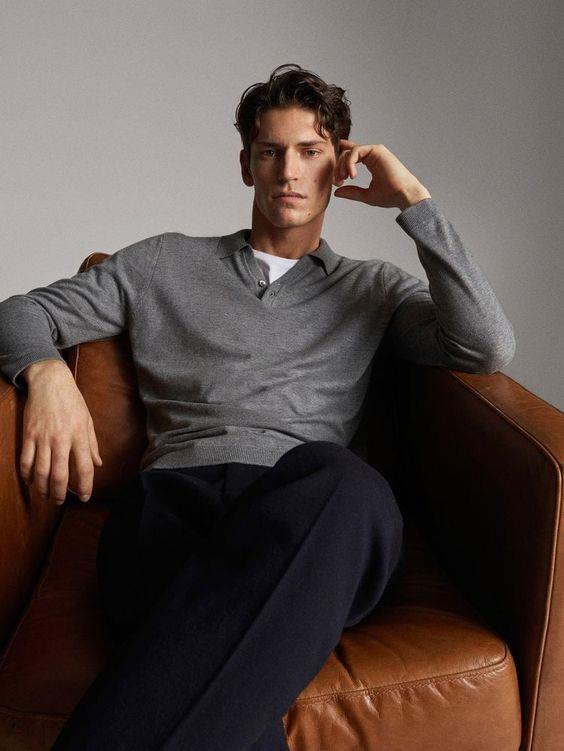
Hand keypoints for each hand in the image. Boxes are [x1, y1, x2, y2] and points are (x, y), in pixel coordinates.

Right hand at [20, 360, 102, 504]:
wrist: (51, 382)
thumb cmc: (73, 401)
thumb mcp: (88, 420)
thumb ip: (92, 444)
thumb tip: (98, 464)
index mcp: (80, 436)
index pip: (84, 468)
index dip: (85, 486)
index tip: (84, 497)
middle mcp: (62, 439)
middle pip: (60, 475)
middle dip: (60, 493)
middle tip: (60, 502)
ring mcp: (43, 438)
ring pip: (41, 471)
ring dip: (43, 488)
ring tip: (45, 496)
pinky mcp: (29, 435)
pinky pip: (26, 460)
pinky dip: (27, 475)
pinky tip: (31, 482)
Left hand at [333, 139, 431, 209]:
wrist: (403, 195)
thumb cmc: (389, 196)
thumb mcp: (365, 195)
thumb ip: (352, 192)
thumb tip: (336, 192)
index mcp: (371, 162)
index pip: (352, 155)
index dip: (340, 162)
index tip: (336, 177)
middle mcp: (372, 155)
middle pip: (347, 153)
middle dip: (338, 167)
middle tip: (338, 181)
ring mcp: (375, 151)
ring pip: (350, 151)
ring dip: (343, 165)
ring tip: (344, 178)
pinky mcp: (377, 150)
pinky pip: (356, 151)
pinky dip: (350, 162)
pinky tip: (352, 175)